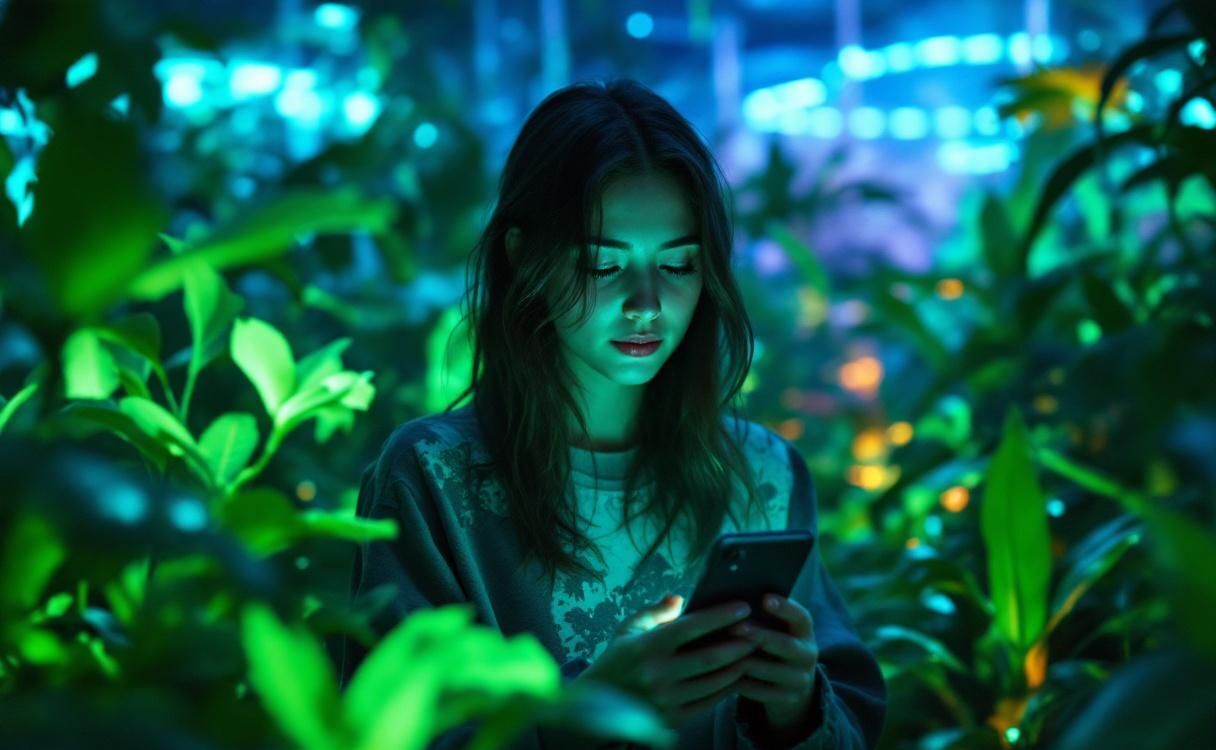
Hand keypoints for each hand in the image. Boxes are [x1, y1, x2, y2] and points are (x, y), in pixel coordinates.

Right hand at [576, 594, 759, 729]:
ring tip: (752, 654)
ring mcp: (666, 699)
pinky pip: (708, 702)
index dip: (720, 616)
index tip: (742, 607)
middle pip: (710, 658)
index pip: (691, 626)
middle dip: (738, 645)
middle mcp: (657, 674)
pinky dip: (725, 689)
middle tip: (758, 633)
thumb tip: (679, 597)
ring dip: (737, 668)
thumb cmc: (616, 660)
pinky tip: (736, 677)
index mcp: (647, 646)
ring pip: (713, 682)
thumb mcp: (628, 629)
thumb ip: (655, 612)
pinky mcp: (672, 718)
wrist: (597, 704)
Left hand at [728, 593, 819, 734]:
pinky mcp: (789, 699)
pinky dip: (742, 683)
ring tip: (723, 653)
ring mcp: (801, 679)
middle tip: (736, 628)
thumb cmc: (773, 642)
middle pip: (787, 645)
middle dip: (760, 636)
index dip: (784, 608)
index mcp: (805, 630)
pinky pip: (762, 692)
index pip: (800, 617)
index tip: (764, 599)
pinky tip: (723, 675)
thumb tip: (733, 602)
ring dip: (746, 661)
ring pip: (771, 670)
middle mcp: (808, 654)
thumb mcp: (775, 628)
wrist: (790, 682)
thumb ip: (762, 615)